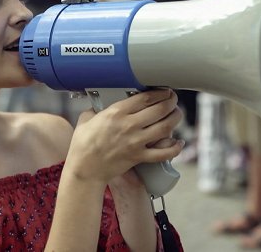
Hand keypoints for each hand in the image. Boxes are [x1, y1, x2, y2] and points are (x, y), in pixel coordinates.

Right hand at [65, 89, 183, 185]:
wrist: (85, 169)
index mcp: (116, 113)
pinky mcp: (139, 157)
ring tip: (177, 114)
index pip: (145, 97)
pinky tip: (178, 142)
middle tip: (173, 99)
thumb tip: (100, 105)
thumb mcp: (85, 119)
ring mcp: (136, 142)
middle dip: (171, 102)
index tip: (164, 91)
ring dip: (175, 118)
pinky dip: (174, 147)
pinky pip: (163, 153)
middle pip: (160, 109)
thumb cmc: (83, 145)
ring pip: (165, 127)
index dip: (159, 92)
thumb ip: (96, 109)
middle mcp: (129, 126)